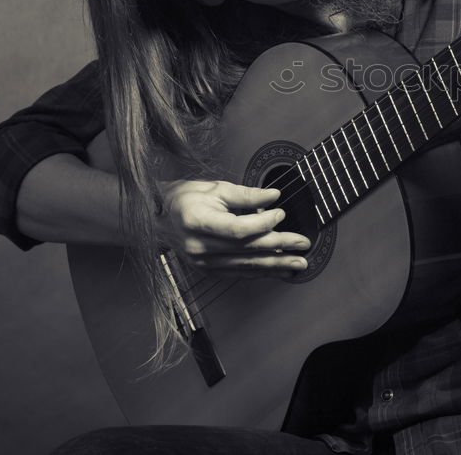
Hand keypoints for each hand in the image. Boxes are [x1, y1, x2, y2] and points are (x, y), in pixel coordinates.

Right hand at [158, 179, 310, 277]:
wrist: (157, 219)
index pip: (237, 229)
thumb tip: (274, 196)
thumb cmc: (185, 199)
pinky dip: (261, 271)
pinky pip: (239, 273)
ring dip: (275, 265)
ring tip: (298, 263)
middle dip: (279, 247)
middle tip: (303, 244)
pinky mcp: (207, 270)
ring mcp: (203, 262)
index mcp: (198, 222)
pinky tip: (278, 269)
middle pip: (246, 250)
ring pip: (246, 266)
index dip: (262, 224)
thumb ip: (246, 195)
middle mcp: (199, 247)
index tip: (281, 213)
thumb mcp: (215, 188)